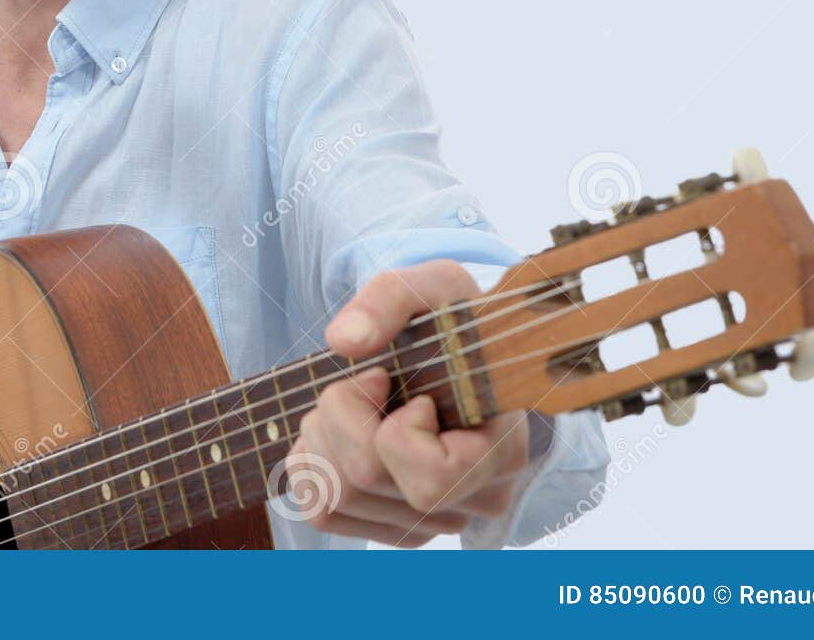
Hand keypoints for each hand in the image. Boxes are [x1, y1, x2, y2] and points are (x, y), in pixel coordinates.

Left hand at [287, 260, 529, 546]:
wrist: (457, 353)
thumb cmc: (452, 325)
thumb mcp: (435, 287)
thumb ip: (392, 298)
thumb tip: (345, 341)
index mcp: (503, 451)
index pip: (432, 478)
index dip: (398, 427)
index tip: (405, 384)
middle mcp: (474, 500)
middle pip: (367, 479)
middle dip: (342, 412)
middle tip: (368, 378)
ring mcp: (436, 521)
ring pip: (339, 498)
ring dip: (322, 433)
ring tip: (352, 399)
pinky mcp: (397, 527)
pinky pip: (324, 512)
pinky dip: (310, 463)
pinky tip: (334, 431)